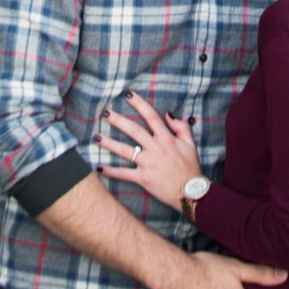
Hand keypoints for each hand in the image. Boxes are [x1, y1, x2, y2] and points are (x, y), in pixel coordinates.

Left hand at [101, 92, 201, 212]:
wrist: (191, 192)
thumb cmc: (190, 167)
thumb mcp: (190, 144)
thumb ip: (181, 127)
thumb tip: (168, 114)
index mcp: (166, 138)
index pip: (151, 116)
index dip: (139, 104)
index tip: (128, 95)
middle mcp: (155, 148)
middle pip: (134, 130)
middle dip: (118, 120)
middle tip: (105, 112)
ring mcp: (148, 163)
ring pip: (125, 150)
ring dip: (109, 143)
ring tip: (96, 137)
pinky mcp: (143, 178)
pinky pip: (124, 174)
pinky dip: (111, 171)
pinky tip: (100, 167)